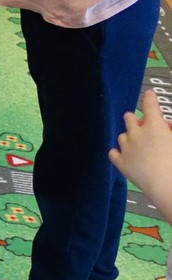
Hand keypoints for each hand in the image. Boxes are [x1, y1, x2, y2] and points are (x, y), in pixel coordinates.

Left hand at [110, 89, 171, 212]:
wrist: (168, 185)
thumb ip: (170, 131)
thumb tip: (167, 128)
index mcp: (155, 126)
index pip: (150, 105)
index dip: (150, 98)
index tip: (149, 93)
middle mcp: (137, 133)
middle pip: (129, 117)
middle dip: (136, 120)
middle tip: (145, 127)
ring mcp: (126, 147)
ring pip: (122, 135)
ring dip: (129, 138)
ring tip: (140, 148)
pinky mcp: (121, 162)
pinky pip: (114, 153)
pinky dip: (119, 153)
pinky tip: (125, 157)